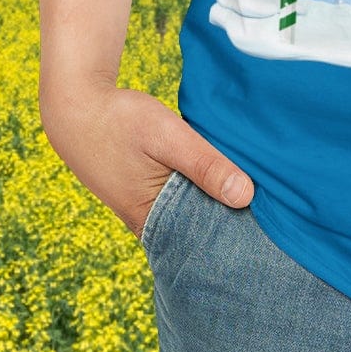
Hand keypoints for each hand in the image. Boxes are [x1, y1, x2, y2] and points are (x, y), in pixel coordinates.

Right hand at [39, 79, 253, 234]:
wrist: (74, 106)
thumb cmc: (120, 120)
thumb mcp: (167, 136)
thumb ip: (205, 165)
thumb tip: (246, 196)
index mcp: (152, 220)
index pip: (204, 244)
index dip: (236, 238)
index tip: (273, 231)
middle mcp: (148, 223)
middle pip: (200, 231)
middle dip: (231, 222)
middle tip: (276, 213)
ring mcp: (144, 210)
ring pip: (191, 214)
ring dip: (216, 203)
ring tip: (260, 197)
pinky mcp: (144, 193)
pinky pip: (180, 200)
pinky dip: (200, 190)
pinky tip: (225, 178)